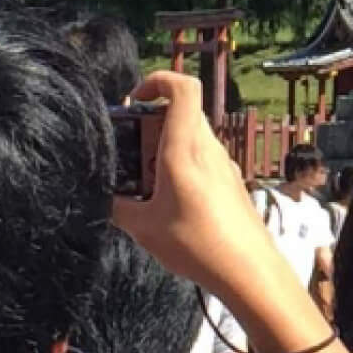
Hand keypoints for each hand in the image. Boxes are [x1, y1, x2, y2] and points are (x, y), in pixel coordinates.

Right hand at [109, 71, 283, 306]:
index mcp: (185, 148)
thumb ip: (118, 206)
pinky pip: (202, 160)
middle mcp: (208, 149)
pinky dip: (182, 168)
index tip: (134, 99)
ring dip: (166, 149)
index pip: (182, 87)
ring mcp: (223, 165)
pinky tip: (171, 204)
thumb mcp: (144, 228)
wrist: (250, 272)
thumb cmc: (198, 245)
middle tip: (132, 153)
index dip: (157, 80)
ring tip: (147, 185)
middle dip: (152, 124)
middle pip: (181, 113)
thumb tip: (102, 196)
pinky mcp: (231, 183)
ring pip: (191, 137)